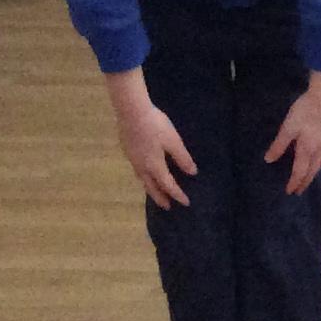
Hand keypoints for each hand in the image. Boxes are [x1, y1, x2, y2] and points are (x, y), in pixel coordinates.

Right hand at [111, 84, 195, 208]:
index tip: (186, 203)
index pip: (168, 185)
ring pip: (142, 180)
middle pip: (151, 187)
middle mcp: (141, 166)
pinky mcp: (128, 151)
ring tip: (155, 193)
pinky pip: (137, 171)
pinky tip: (145, 173)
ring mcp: (132, 159)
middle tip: (167, 207)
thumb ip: (182, 158)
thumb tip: (192, 173)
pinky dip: (144, 178)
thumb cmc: (156, 126)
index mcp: (154, 165)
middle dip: (160, 197)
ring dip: (150, 189)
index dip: (177, 194)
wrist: (131, 112)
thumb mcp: (173, 141)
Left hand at [264, 72, 320, 195]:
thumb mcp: (288, 127)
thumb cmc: (305, 110)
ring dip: (313, 174)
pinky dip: (319, 164)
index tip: (289, 192)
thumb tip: (269, 160)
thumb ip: (279, 145)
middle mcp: (318, 149)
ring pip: (320, 164)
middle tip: (299, 191)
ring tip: (309, 179)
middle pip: (312, 170)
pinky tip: (318, 160)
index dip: (294, 182)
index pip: (300, 170)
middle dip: (305, 181)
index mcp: (307, 148)